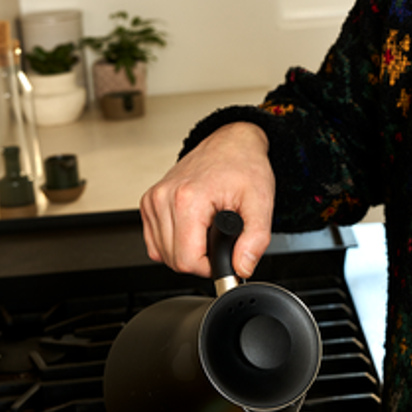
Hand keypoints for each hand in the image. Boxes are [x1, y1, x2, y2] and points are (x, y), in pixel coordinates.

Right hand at [139, 123, 274, 277]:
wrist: (232, 143)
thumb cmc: (244, 166)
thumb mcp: (261, 203)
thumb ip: (255, 240)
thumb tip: (241, 268)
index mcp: (188, 198)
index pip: (187, 260)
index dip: (210, 266)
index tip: (224, 254)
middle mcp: (163, 197)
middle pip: (174, 260)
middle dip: (200, 260)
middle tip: (220, 240)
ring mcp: (153, 199)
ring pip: (162, 253)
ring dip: (186, 252)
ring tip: (207, 230)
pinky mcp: (149, 202)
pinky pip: (154, 242)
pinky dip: (173, 244)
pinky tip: (192, 229)